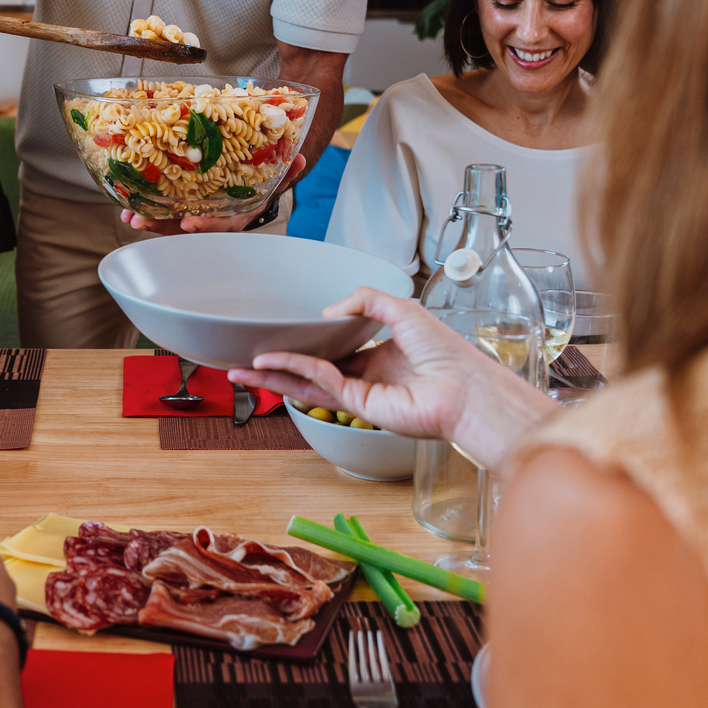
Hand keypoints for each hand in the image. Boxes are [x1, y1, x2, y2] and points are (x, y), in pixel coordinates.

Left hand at [120, 156, 307, 233]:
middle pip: (186, 229)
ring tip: (128, 215)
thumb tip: (299, 157)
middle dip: (163, 226)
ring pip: (171, 223)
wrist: (255, 186)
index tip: (188, 224)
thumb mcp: (278, 176)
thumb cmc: (264, 182)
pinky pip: (166, 211)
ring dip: (150, 220)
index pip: (221, 225)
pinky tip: (127, 204)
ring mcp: (198, 215)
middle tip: (140, 220)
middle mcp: (214, 220)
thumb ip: (288, 170)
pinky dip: (148, 208)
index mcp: (236, 215)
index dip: (205, 226)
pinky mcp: (185, 207)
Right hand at [227, 287, 558, 471]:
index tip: (279, 336)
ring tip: (240, 370)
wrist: (467, 389)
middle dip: (277, 366)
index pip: (334, 349)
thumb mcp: (402, 308)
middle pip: (312, 370)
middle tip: (244, 360)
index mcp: (380, 354)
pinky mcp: (360, 407)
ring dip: (274, 376)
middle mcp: (367, 375)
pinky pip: (322, 384)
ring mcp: (361, 393)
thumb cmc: (448, 352)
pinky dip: (297, 371)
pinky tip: (274, 363)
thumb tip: (328, 311)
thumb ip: (365, 300)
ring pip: (308, 383)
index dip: (306, 343)